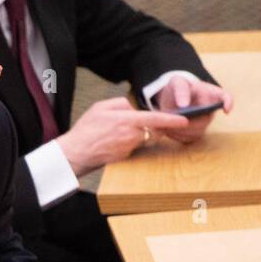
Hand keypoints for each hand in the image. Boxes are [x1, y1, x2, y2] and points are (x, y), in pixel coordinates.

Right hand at [54, 96, 190, 176]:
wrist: (75, 153)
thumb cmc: (86, 129)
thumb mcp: (100, 107)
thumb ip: (120, 103)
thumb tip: (133, 108)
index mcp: (126, 120)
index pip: (155, 119)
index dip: (171, 120)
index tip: (184, 120)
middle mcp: (130, 135)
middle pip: (151, 130)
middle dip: (149, 127)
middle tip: (130, 125)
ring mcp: (129, 148)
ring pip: (142, 139)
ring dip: (137, 136)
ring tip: (115, 134)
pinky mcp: (126, 157)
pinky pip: (133, 148)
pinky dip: (127, 144)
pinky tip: (112, 143)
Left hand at [152, 76, 232, 143]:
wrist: (169, 100)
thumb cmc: (177, 88)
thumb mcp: (177, 82)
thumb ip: (181, 90)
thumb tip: (183, 105)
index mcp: (209, 94)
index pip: (225, 97)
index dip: (228, 103)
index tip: (225, 110)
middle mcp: (210, 110)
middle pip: (206, 120)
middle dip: (189, 122)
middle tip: (174, 118)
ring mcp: (203, 123)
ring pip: (198, 132)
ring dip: (181, 130)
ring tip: (168, 123)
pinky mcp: (195, 134)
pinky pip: (189, 139)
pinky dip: (177, 136)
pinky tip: (168, 129)